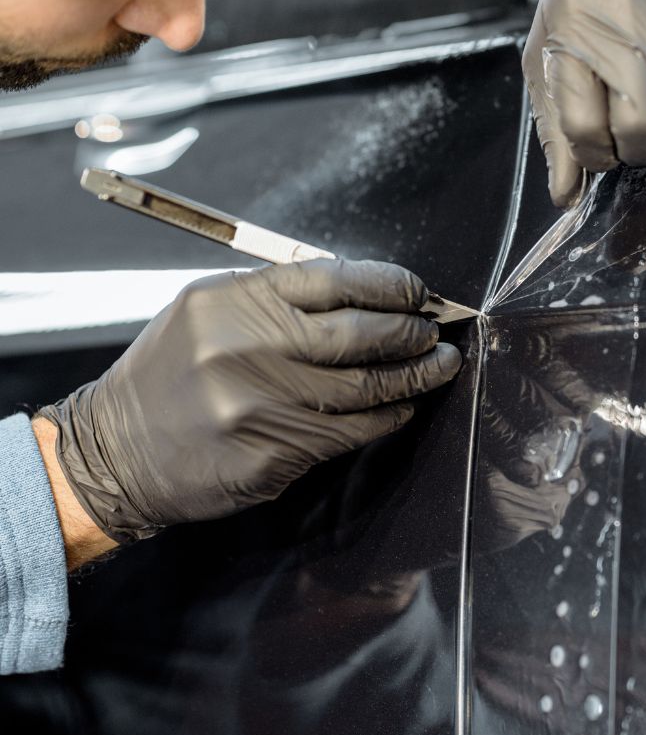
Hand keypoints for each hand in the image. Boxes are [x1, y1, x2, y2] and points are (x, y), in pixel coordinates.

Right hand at [40, 259, 461, 543]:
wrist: (116, 452)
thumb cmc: (170, 372)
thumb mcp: (207, 311)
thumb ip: (275, 296)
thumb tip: (360, 293)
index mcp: (233, 301)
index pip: (332, 279)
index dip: (389, 284)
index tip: (418, 291)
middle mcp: (247, 349)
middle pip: (358, 334)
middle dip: (411, 331)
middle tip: (436, 331)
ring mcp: (260, 406)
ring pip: (363, 387)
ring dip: (413, 376)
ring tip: (440, 365)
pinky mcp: (271, 455)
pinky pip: (349, 433)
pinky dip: (386, 416)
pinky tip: (404, 406)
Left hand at [524, 0, 645, 205]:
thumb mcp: (552, 53)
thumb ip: (555, 128)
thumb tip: (566, 198)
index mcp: (573, 30)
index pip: (584, 129)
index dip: (597, 155)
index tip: (605, 148)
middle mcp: (626, 13)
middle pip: (643, 125)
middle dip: (642, 147)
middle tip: (643, 132)